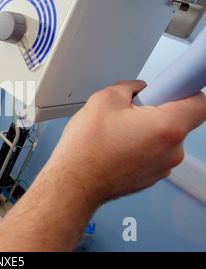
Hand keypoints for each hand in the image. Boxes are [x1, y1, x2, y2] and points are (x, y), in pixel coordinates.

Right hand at [49, 80, 205, 204]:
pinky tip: (116, 146)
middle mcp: (172, 151)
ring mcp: (162, 167)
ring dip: (146, 130)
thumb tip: (136, 89)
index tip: (170, 88)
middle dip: (156, 110)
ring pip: (163, 138)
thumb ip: (128, 87)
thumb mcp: (104, 100)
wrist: (74, 182)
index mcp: (167, 127)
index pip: (199, 102)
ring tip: (117, 132)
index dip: (184, 90)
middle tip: (130, 111)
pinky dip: (139, 147)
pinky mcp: (151, 177)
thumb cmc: (87, 149)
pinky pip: (153, 154)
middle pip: (178, 120)